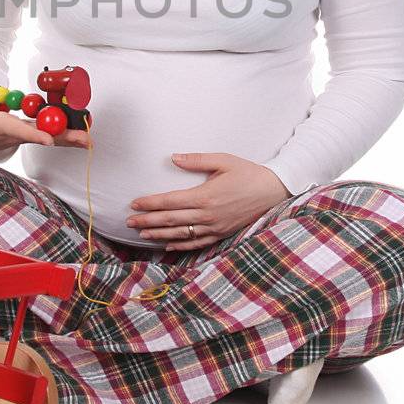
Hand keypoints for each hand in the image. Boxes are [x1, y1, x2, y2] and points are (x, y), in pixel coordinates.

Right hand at [0, 97, 93, 156]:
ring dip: (70, 136)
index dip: (34, 136)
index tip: (48, 140)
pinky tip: (82, 132)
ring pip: (51, 135)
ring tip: (89, 138)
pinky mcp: (31, 131)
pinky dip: (67, 132)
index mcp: (2, 127)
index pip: (19, 131)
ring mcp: (27, 133)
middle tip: (85, 139)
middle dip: (64, 138)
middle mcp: (18, 133)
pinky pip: (52, 131)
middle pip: (44, 135)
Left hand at [126, 152, 288, 251]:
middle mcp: (207, 215)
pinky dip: (180, 246)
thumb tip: (173, 158)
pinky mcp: (222, 234)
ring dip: (159, 235)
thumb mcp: (223, 160)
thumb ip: (196, 160)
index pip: (169, 202)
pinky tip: (167, 246)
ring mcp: (214, 228)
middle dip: (148, 221)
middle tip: (129, 222)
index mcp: (205, 196)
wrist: (273, 191)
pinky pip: (197, 243)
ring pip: (181, 235)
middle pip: (170, 221)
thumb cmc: (248, 173)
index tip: (134, 204)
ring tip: (142, 234)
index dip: (150, 204)